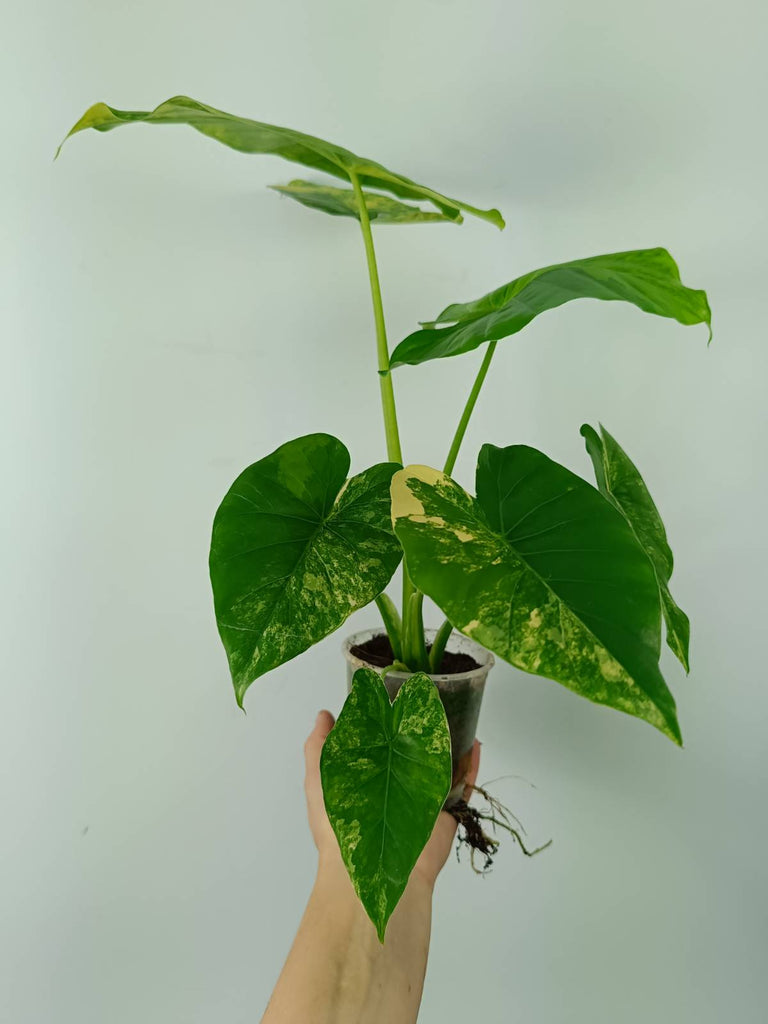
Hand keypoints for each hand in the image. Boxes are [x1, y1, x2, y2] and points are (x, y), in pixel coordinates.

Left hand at [303, 709, 480, 891]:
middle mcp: (395, 785)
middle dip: (421, 727)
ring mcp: (421, 797)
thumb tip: (324, 715)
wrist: (373, 867)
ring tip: (457, 713)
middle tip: (430, 697)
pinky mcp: (444, 811)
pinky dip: (470, 764)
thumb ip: (319, 745)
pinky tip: (474, 743)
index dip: (385, 720)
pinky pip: (462, 785)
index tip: (395, 693)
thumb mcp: (319, 776)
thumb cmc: (342, 823)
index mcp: (367, 777)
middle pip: (412, 750)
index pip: (379, 743)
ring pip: (440, 763)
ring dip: (449, 741)